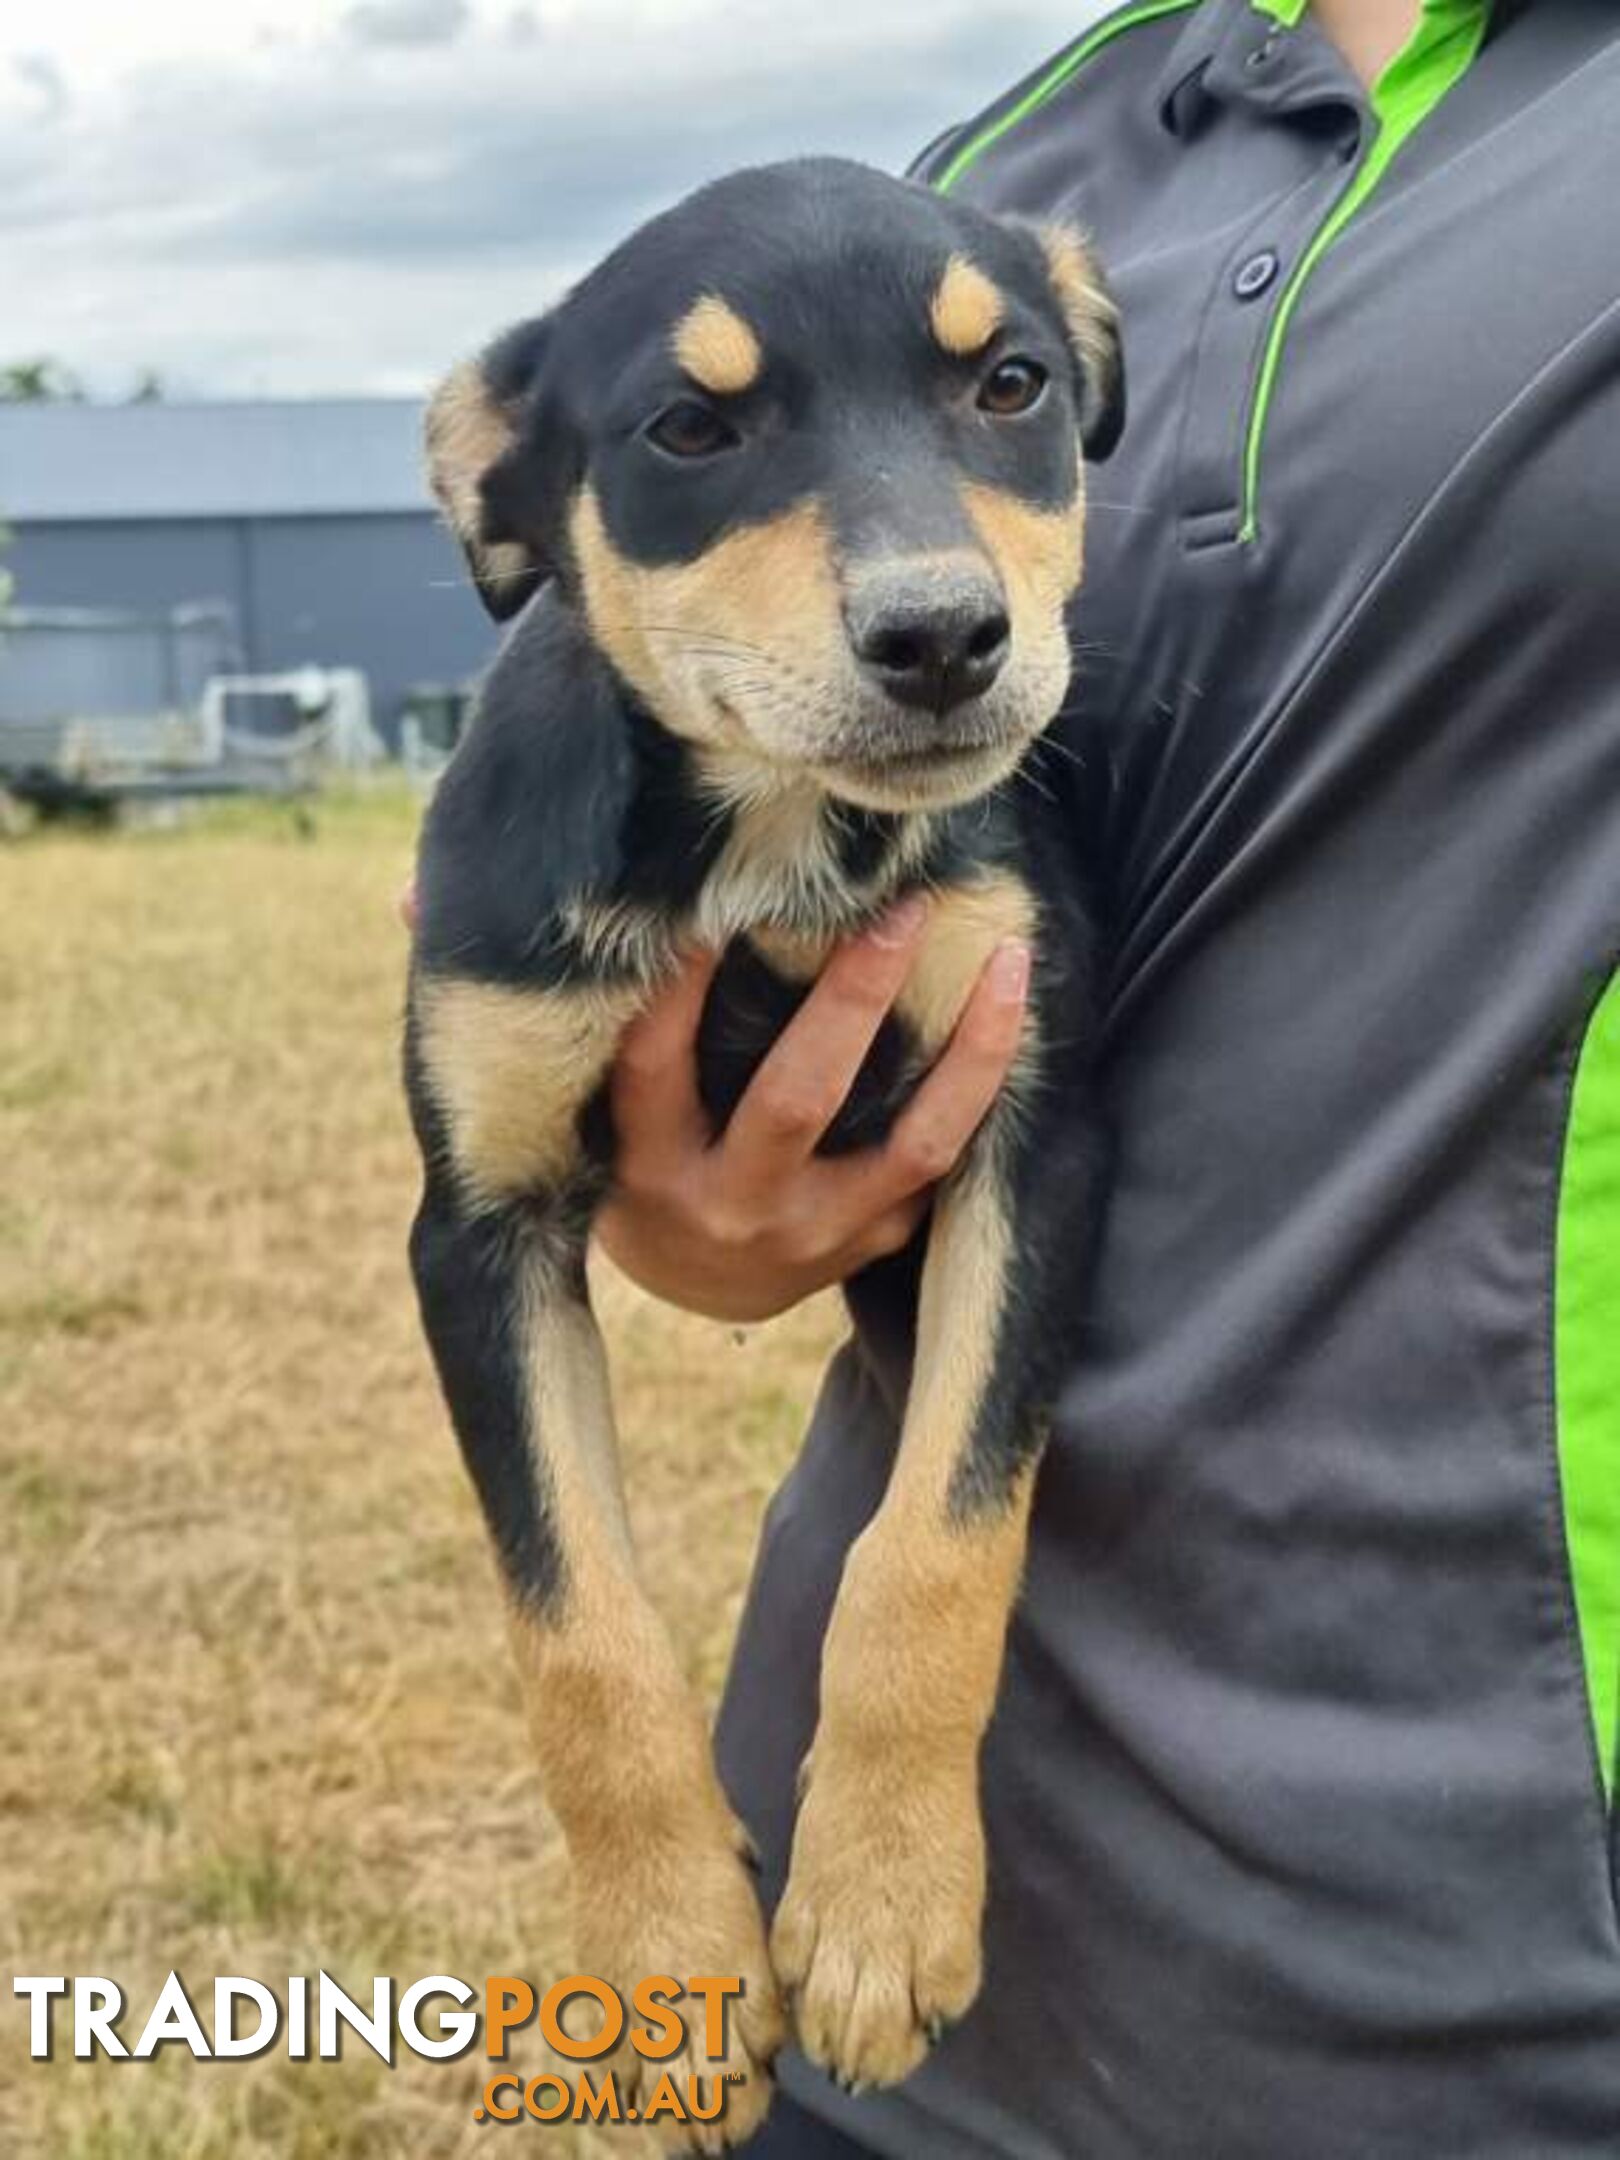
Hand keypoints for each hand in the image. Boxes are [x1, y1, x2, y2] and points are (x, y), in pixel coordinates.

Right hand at [596, 900, 1030, 1323]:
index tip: (717, 911)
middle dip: (856, 997)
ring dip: (973, 1052)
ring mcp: (817, 1235)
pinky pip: (942, 1164)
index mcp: (655, 1165)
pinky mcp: (874, 1242)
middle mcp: (736, 1207)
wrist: (703, 1288)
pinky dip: (979, 1090)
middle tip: (904, 913)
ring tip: (1009, 964)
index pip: (657, 1065)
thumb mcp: (632, 1118)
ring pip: (917, 1145)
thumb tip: (713, 914)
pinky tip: (1008, 1019)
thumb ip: (664, 1039)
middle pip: (799, 1099)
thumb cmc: (661, 1172)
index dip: (681, 987)